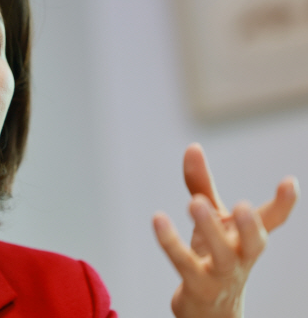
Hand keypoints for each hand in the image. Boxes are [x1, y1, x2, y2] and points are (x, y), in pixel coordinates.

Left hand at [153, 143, 298, 317]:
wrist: (207, 309)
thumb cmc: (212, 256)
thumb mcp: (210, 218)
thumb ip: (200, 184)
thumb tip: (193, 146)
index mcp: (248, 238)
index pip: (272, 221)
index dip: (283, 204)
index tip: (290, 182)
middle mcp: (241, 257)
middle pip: (254, 244)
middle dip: (251, 225)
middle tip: (244, 205)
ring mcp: (221, 275)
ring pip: (221, 255)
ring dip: (210, 230)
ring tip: (195, 202)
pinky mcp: (197, 286)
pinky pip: (184, 263)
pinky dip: (170, 242)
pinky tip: (158, 220)